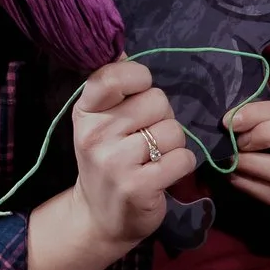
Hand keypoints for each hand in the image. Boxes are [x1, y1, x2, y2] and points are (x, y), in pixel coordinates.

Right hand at [70, 57, 196, 251]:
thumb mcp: (99, 123)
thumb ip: (112, 89)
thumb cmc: (106, 161)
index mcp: (86, 112)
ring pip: (174, 130)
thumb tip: (122, 50)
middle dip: (162, 118)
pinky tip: (163, 174)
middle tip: (145, 139)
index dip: (139, 79)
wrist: (98, 218)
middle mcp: (96, 134)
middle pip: (158, 100)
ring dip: (173, 145)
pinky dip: (181, 165)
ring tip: (153, 159)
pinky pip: (184, 158)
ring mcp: (116, 162)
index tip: (138, 96)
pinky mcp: (139, 186)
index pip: (115, 75)